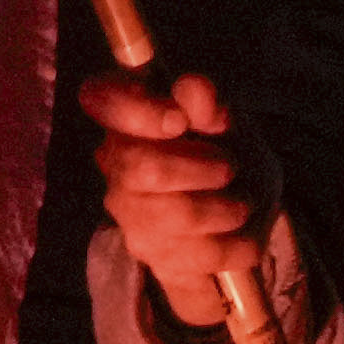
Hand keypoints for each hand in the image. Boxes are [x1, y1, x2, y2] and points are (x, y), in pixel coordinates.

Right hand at [81, 56, 272, 336]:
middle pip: (140, 167)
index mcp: (130, 113)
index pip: (102, 97)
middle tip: (229, 167)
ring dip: (225, 209)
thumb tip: (196, 90)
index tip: (178, 120)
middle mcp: (116, 161)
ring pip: (175, 215)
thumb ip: (213, 102)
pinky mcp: (151, 253)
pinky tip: (239, 233)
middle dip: (199, 168)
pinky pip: (199, 252)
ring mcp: (128, 211)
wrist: (241, 213)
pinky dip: (235, 243)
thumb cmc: (229, 150)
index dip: (137, 111)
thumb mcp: (232, 119)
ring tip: (241, 204)